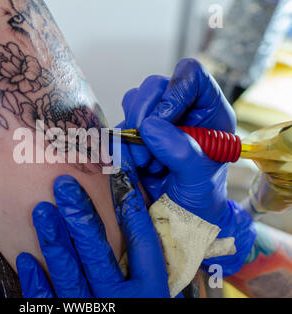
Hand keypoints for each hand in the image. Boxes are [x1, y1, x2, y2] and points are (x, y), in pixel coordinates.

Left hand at [16, 148, 169, 297]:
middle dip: (80, 215)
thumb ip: (146, 266)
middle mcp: (124, 304)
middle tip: (63, 184)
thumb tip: (131, 215)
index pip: (144, 243)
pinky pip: (48, 305)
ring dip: (54, 240)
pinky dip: (36, 283)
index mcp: (152, 294)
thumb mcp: (154, 296)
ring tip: (41, 210)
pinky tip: (25, 258)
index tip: (117, 176)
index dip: (130, 208)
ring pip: (71, 274)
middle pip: (100, 253)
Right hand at [122, 58, 254, 275]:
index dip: (173, 92)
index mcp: (209, 112)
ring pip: (134, 103)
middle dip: (144, 116)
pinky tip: (138, 167)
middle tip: (146, 149)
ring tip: (147, 164)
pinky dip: (122, 147)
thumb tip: (151, 127)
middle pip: (156, 85)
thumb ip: (183, 152)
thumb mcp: (199, 180)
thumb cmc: (199, 202)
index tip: (160, 122)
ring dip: (133, 134)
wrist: (178, 222)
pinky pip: (120, 127)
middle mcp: (183, 111)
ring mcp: (157, 123)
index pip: (192, 76)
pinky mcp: (136, 136)